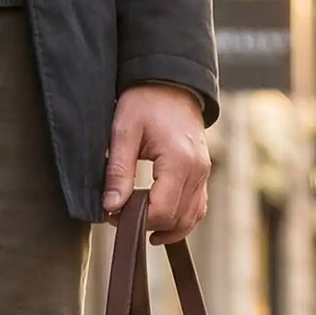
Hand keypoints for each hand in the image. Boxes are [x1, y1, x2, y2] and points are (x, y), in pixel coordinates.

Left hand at [103, 85, 209, 243]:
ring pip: (191, 219)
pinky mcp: (203, 178)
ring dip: (167, 229)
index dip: (137, 219)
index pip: (162, 210)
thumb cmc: (146, 102)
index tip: (113, 215)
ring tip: (140, 227)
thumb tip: (112, 206)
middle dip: (148, 225)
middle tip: (119, 219)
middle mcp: (198, 173)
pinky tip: (161, 223)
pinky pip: (197, 209)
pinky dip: (180, 220)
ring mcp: (204, 177)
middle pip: (177, 219)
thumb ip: (119, 171)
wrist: (172, 85)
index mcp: (179, 162)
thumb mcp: (124, 131)